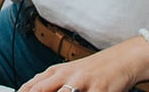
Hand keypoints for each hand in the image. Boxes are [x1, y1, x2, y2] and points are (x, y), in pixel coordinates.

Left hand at [15, 46, 140, 91]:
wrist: (122, 60)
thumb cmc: (92, 70)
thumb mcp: (67, 72)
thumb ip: (48, 82)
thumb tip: (26, 89)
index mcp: (56, 72)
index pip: (31, 87)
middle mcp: (66, 76)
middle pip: (41, 90)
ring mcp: (82, 83)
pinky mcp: (99, 90)